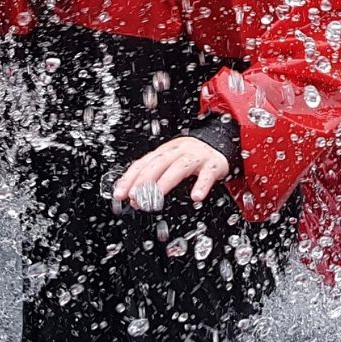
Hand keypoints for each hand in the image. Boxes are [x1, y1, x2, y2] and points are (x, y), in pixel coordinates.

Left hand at [113, 135, 229, 210]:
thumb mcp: (170, 161)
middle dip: (143, 181)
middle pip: (158, 163)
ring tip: (156, 198)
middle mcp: (178, 151)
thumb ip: (154, 177)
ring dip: (165, 183)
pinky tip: (196, 196)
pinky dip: (201, 185)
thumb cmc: (191, 157)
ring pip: (179, 167)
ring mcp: (196, 156)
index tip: (120, 194)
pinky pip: (207, 174)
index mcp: (164, 151)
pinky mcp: (213, 164)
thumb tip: (135, 198)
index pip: (143, 163)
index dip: (130, 179)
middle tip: (135, 197)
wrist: (220, 143)